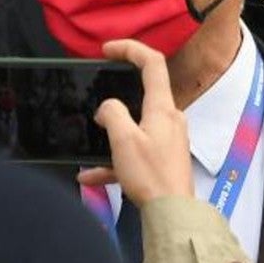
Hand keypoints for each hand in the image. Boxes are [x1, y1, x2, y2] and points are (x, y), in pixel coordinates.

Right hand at [77, 39, 192, 205]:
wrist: (172, 214)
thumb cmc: (150, 174)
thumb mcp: (123, 139)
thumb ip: (112, 113)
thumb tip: (107, 108)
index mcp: (162, 107)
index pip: (152, 62)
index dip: (130, 48)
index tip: (107, 50)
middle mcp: (169, 119)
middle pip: (143, 94)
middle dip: (116, 97)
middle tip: (96, 102)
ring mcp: (168, 139)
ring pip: (135, 127)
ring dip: (112, 136)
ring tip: (91, 149)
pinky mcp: (164, 159)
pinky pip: (135, 153)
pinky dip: (114, 161)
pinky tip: (91, 175)